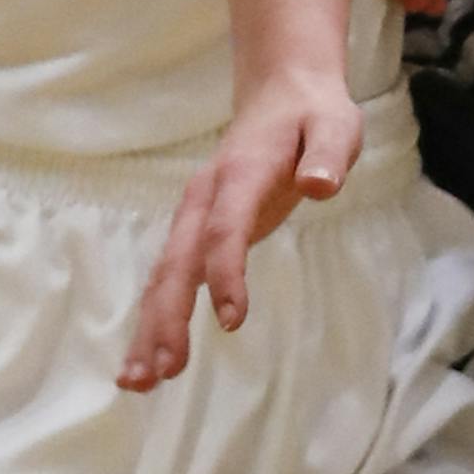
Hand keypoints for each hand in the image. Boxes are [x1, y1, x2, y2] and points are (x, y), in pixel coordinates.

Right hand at [118, 69, 360, 387]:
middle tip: (163, 371)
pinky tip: (150, 359)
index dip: (225, 272)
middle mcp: (206, 196)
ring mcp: (195, 213)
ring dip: (150, 326)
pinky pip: (172, 276)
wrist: (282, 90)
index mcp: (240, 174)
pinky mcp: (198, 229)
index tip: (231, 319)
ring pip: (164, 274)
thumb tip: (318, 187)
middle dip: (166, 315)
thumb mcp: (335, 125)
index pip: (226, 228)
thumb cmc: (313, 114)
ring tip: (139, 382)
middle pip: (178, 260)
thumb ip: (327, 155)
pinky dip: (157, 315)